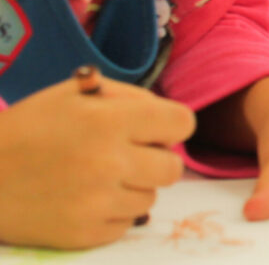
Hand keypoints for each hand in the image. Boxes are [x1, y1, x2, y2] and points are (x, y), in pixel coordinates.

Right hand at [0, 75, 193, 248]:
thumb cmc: (27, 129)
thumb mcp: (72, 93)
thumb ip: (124, 97)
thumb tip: (163, 116)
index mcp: (110, 121)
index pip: (182, 123)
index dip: (170, 125)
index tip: (153, 129)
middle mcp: (110, 163)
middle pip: (173, 167)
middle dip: (156, 159)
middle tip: (128, 156)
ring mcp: (98, 203)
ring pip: (152, 197)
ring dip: (134, 187)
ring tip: (99, 177)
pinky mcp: (85, 234)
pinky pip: (126, 223)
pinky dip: (113, 212)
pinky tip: (86, 199)